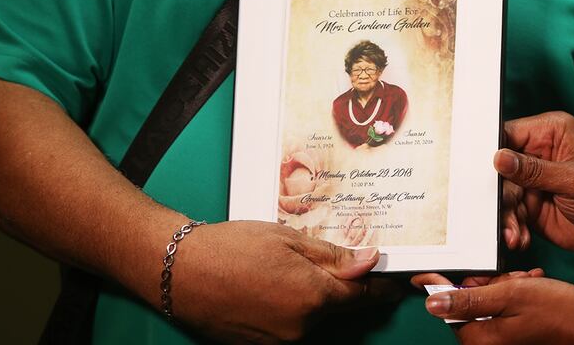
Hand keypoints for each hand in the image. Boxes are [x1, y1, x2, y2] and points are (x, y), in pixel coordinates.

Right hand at [167, 221, 399, 342]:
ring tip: (283, 270)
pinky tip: (270, 287)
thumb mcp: (288, 239)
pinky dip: (290, 309)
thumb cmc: (232, 247)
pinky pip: (290, 327)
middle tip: (324, 262)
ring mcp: (281, 341)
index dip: (380, 287)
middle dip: (339, 287)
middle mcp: (303, 326)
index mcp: (314, 296)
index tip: (392, 283)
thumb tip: (370, 261)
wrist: (181, 271)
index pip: (362, 296)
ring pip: (313, 317)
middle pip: (338, 307)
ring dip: (311, 298)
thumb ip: (333, 256)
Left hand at [421, 276, 573, 344]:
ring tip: (527, 282)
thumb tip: (433, 303)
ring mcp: (501, 340)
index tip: (428, 272)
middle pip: (470, 303)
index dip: (443, 285)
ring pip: (488, 303)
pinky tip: (530, 287)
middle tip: (510, 277)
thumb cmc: (556, 311)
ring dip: (505, 286)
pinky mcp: (513, 336)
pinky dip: (514, 296)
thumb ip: (469, 299)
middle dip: (488, 284)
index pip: (448, 307)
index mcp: (481, 336)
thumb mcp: (509, 294)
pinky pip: (502, 310)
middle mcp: (488, 342)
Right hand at [498, 112, 573, 251]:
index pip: (508, 134)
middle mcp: (535, 153)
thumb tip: (499, 158)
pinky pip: (509, 213)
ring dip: (505, 215)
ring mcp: (530, 180)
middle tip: (504, 212)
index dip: (491, 152)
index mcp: (549, 133)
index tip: (480, 173)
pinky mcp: (528, 203)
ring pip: (501, 194)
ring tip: (514, 234)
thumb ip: (535, 170)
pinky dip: (511, 227)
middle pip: (498, 167)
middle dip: (499, 193)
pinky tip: (520, 238)